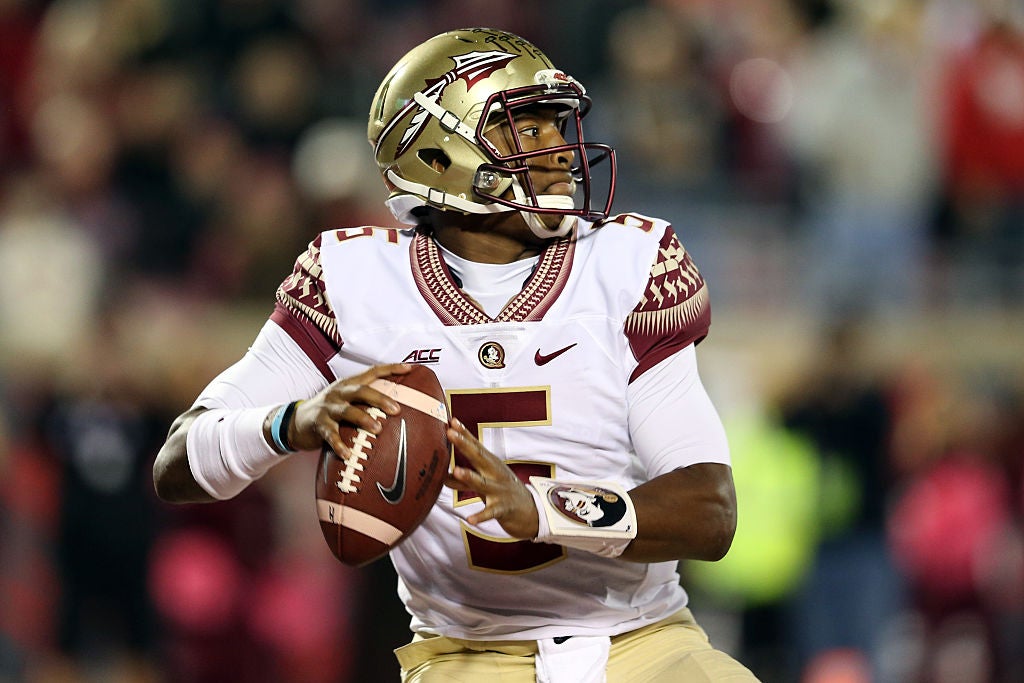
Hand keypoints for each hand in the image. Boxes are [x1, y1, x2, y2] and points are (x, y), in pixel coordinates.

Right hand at [286, 363, 412, 453]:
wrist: (296, 421)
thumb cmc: (329, 411)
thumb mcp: (346, 400)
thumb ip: (365, 401)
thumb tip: (397, 409)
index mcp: (348, 384)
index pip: (371, 371)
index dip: (390, 369)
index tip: (409, 368)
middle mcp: (338, 392)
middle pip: (361, 390)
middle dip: (380, 399)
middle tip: (396, 410)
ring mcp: (327, 407)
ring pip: (347, 411)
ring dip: (363, 419)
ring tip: (378, 429)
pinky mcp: (318, 424)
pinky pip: (330, 435)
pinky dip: (340, 445)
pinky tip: (349, 454)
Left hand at [445, 418, 539, 539]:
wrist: (531, 511)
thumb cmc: (502, 492)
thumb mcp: (484, 482)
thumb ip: (463, 479)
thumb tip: (440, 474)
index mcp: (490, 465)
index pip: (476, 446)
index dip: (464, 433)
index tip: (452, 421)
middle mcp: (495, 474)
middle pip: (478, 457)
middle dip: (464, 445)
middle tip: (451, 433)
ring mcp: (499, 490)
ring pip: (482, 483)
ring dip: (469, 476)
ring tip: (456, 471)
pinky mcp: (502, 509)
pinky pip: (490, 512)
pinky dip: (481, 516)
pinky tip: (470, 520)